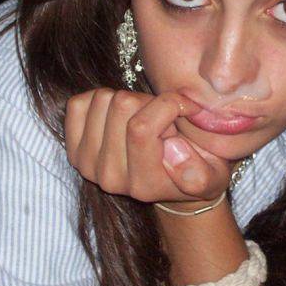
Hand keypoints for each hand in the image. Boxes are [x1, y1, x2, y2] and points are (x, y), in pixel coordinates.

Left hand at [64, 88, 233, 210]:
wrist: (170, 184)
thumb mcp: (213, 177)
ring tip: (146, 118)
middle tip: (164, 117)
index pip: (141, 127)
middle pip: (121, 106)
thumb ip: (199, 172)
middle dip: (150, 102)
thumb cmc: (197, 170)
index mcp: (142, 185)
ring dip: (129, 100)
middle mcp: (109, 178)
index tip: (188, 107)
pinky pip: (79, 104)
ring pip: (103, 100)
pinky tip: (122, 116)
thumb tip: (172, 149)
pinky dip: (102, 100)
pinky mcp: (73, 149)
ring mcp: (87, 164)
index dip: (170, 104)